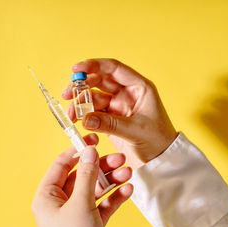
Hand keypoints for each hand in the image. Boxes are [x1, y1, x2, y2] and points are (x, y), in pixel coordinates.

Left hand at [32, 134, 132, 226]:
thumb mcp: (80, 202)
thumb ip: (86, 175)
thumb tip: (89, 151)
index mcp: (47, 197)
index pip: (61, 166)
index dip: (77, 151)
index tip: (92, 140)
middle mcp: (59, 204)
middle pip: (80, 177)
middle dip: (101, 167)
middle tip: (118, 158)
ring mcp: (74, 214)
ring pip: (93, 190)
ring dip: (111, 181)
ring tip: (127, 172)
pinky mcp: (89, 224)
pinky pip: (101, 206)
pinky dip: (113, 198)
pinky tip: (127, 189)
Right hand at [62, 58, 177, 168]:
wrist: (161, 160)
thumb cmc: (158, 141)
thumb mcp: (135, 131)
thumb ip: (109, 124)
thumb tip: (84, 119)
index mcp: (139, 87)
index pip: (114, 69)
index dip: (94, 65)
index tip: (76, 69)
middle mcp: (127, 92)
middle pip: (99, 81)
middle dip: (81, 86)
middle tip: (67, 94)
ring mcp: (118, 105)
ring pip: (93, 97)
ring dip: (80, 103)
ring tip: (71, 115)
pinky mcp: (111, 118)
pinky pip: (93, 112)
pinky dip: (83, 115)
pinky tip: (76, 120)